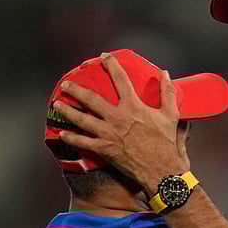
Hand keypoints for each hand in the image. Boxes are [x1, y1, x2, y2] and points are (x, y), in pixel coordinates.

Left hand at [53, 53, 187, 194]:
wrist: (161, 170)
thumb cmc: (166, 143)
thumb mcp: (170, 115)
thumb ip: (167, 92)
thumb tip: (165, 73)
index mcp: (133, 106)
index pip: (120, 80)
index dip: (111, 65)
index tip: (104, 57)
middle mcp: (117, 118)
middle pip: (92, 99)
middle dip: (77, 90)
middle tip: (66, 84)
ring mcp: (108, 134)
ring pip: (82, 120)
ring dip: (68, 111)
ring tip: (57, 104)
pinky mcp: (104, 149)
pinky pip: (83, 143)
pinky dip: (71, 138)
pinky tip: (62, 133)